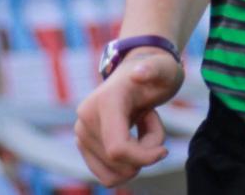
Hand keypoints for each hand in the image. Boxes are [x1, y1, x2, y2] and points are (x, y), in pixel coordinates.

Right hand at [75, 49, 183, 184]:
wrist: (137, 73)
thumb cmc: (156, 72)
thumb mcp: (163, 68)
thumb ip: (154, 69)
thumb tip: (139, 73)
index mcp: (106, 101)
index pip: (118, 149)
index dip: (144, 157)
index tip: (163, 150)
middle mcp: (86, 117)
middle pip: (119, 162)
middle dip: (144, 153)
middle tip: (152, 124)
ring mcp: (80, 132)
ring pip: (114, 171)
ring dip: (136, 158)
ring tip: (142, 129)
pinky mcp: (82, 145)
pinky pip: (107, 175)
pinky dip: (125, 166)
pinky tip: (132, 141)